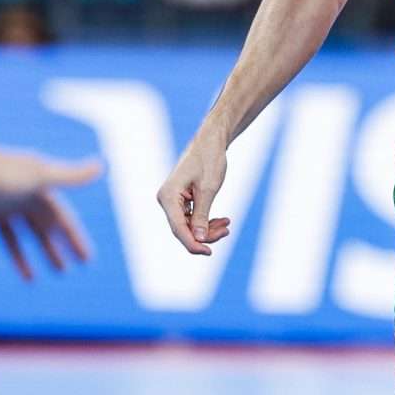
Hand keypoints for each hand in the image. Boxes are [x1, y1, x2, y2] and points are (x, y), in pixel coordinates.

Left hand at [0, 132, 99, 279]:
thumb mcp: (38, 176)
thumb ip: (70, 176)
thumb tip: (102, 165)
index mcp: (35, 187)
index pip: (60, 217)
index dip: (74, 238)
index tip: (86, 260)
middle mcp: (15, 195)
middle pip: (38, 227)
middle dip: (51, 248)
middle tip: (63, 271)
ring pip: (10, 235)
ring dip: (21, 257)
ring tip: (31, 279)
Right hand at [155, 132, 233, 255]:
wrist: (210, 141)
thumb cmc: (208, 159)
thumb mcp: (208, 189)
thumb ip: (203, 215)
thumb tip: (200, 239)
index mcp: (168, 197)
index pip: (179, 229)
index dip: (194, 244)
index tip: (210, 252)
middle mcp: (166, 200)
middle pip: (183, 230)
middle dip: (205, 235)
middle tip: (226, 230)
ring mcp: (173, 201)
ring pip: (189, 226)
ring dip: (208, 229)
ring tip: (227, 224)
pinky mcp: (181, 200)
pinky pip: (192, 218)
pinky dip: (207, 221)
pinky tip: (222, 220)